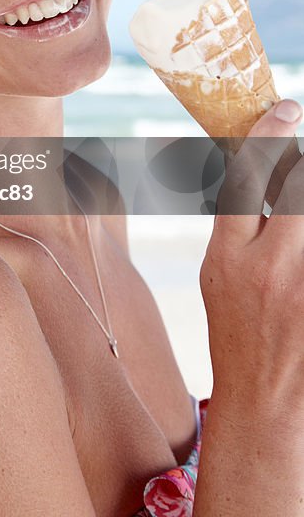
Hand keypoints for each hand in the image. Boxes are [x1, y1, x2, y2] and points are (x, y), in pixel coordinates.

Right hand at [199, 100, 303, 419]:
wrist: (268, 406)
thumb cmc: (241, 336)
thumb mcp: (220, 275)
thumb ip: (239, 226)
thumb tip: (262, 177)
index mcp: (229, 257)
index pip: (245, 178)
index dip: (267, 136)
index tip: (286, 109)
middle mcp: (269, 269)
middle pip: (296, 188)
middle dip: (300, 165)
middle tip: (300, 156)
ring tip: (297, 223)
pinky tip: (299, 256)